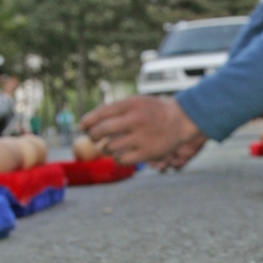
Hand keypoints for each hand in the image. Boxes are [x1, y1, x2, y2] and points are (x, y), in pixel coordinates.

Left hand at [82, 95, 206, 165]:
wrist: (180, 120)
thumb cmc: (152, 111)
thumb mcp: (135, 102)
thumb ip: (113, 110)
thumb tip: (85, 124)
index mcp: (132, 104)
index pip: (102, 112)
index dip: (87, 120)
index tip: (82, 126)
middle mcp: (136, 120)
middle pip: (102, 130)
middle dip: (93, 136)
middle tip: (94, 137)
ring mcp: (142, 137)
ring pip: (109, 147)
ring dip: (106, 148)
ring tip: (113, 145)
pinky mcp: (147, 153)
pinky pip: (120, 159)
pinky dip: (117, 158)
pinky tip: (122, 153)